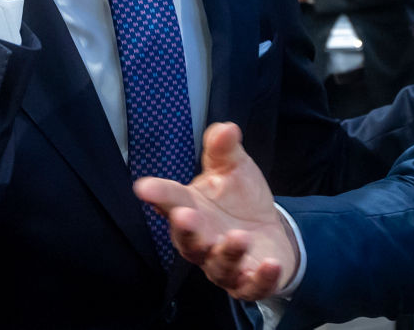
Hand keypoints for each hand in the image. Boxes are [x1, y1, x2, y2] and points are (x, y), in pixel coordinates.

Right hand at [135, 122, 296, 299]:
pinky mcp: (249, 283)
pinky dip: (260, 279)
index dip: (158, 194)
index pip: (171, 201)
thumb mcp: (233, 168)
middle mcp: (202, 243)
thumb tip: (226, 128)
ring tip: (239, 237)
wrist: (267, 233)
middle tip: (186, 216)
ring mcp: (224, 266)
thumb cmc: (240, 200)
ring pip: (219, 265)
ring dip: (227, 252)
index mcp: (191, 211)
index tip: (144, 186)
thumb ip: (224, 150)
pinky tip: (269, 265)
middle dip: (186, 230)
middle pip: (188, 242)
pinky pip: (252, 286)